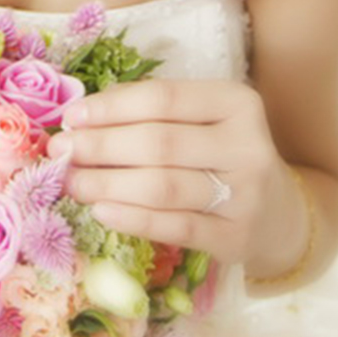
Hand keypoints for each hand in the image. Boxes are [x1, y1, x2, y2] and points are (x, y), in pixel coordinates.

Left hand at [46, 79, 303, 270]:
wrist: (276, 213)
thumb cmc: (221, 156)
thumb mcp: (202, 122)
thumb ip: (152, 112)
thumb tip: (83, 117)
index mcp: (236, 102)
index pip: (163, 99)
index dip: (111, 108)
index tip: (72, 118)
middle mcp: (247, 145)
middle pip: (158, 143)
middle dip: (100, 147)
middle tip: (61, 153)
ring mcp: (245, 194)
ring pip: (163, 186)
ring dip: (107, 184)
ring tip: (72, 183)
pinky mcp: (236, 237)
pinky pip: (174, 227)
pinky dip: (132, 218)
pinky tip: (101, 211)